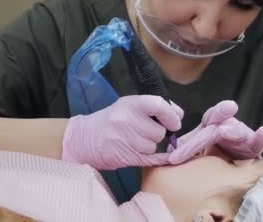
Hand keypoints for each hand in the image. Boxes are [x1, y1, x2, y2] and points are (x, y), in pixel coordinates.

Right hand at [62, 95, 182, 168]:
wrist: (84, 138)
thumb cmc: (112, 120)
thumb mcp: (129, 106)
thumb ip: (154, 107)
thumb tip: (179, 114)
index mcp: (130, 104)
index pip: (159, 105)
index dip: (172, 115)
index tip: (175, 122)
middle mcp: (126, 120)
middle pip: (159, 132)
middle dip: (157, 133)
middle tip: (146, 132)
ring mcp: (123, 139)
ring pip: (153, 146)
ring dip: (150, 146)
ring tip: (136, 142)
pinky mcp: (123, 156)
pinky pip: (149, 159)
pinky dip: (155, 158)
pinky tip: (153, 155)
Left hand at [168, 100, 262, 164]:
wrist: (236, 164)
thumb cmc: (215, 154)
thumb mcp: (197, 149)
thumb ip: (185, 148)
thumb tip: (164, 156)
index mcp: (210, 126)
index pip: (199, 125)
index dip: (191, 139)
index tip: (177, 154)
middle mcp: (226, 127)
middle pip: (216, 127)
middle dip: (207, 132)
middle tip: (201, 134)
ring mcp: (241, 135)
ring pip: (236, 131)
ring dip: (232, 130)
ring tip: (226, 131)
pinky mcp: (254, 146)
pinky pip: (258, 142)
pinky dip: (260, 137)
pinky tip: (262, 131)